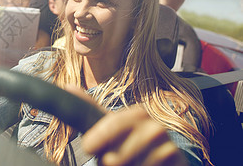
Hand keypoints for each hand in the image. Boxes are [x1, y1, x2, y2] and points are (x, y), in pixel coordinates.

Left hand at [65, 86, 187, 165]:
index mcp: (137, 114)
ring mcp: (167, 147)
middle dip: (110, 162)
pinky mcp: (174, 161)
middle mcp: (154, 127)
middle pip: (115, 156)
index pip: (109, 126)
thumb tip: (68, 85)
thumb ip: (90, 109)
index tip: (89, 147)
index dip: (95, 141)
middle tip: (115, 160)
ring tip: (131, 165)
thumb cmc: (130, 148)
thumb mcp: (109, 128)